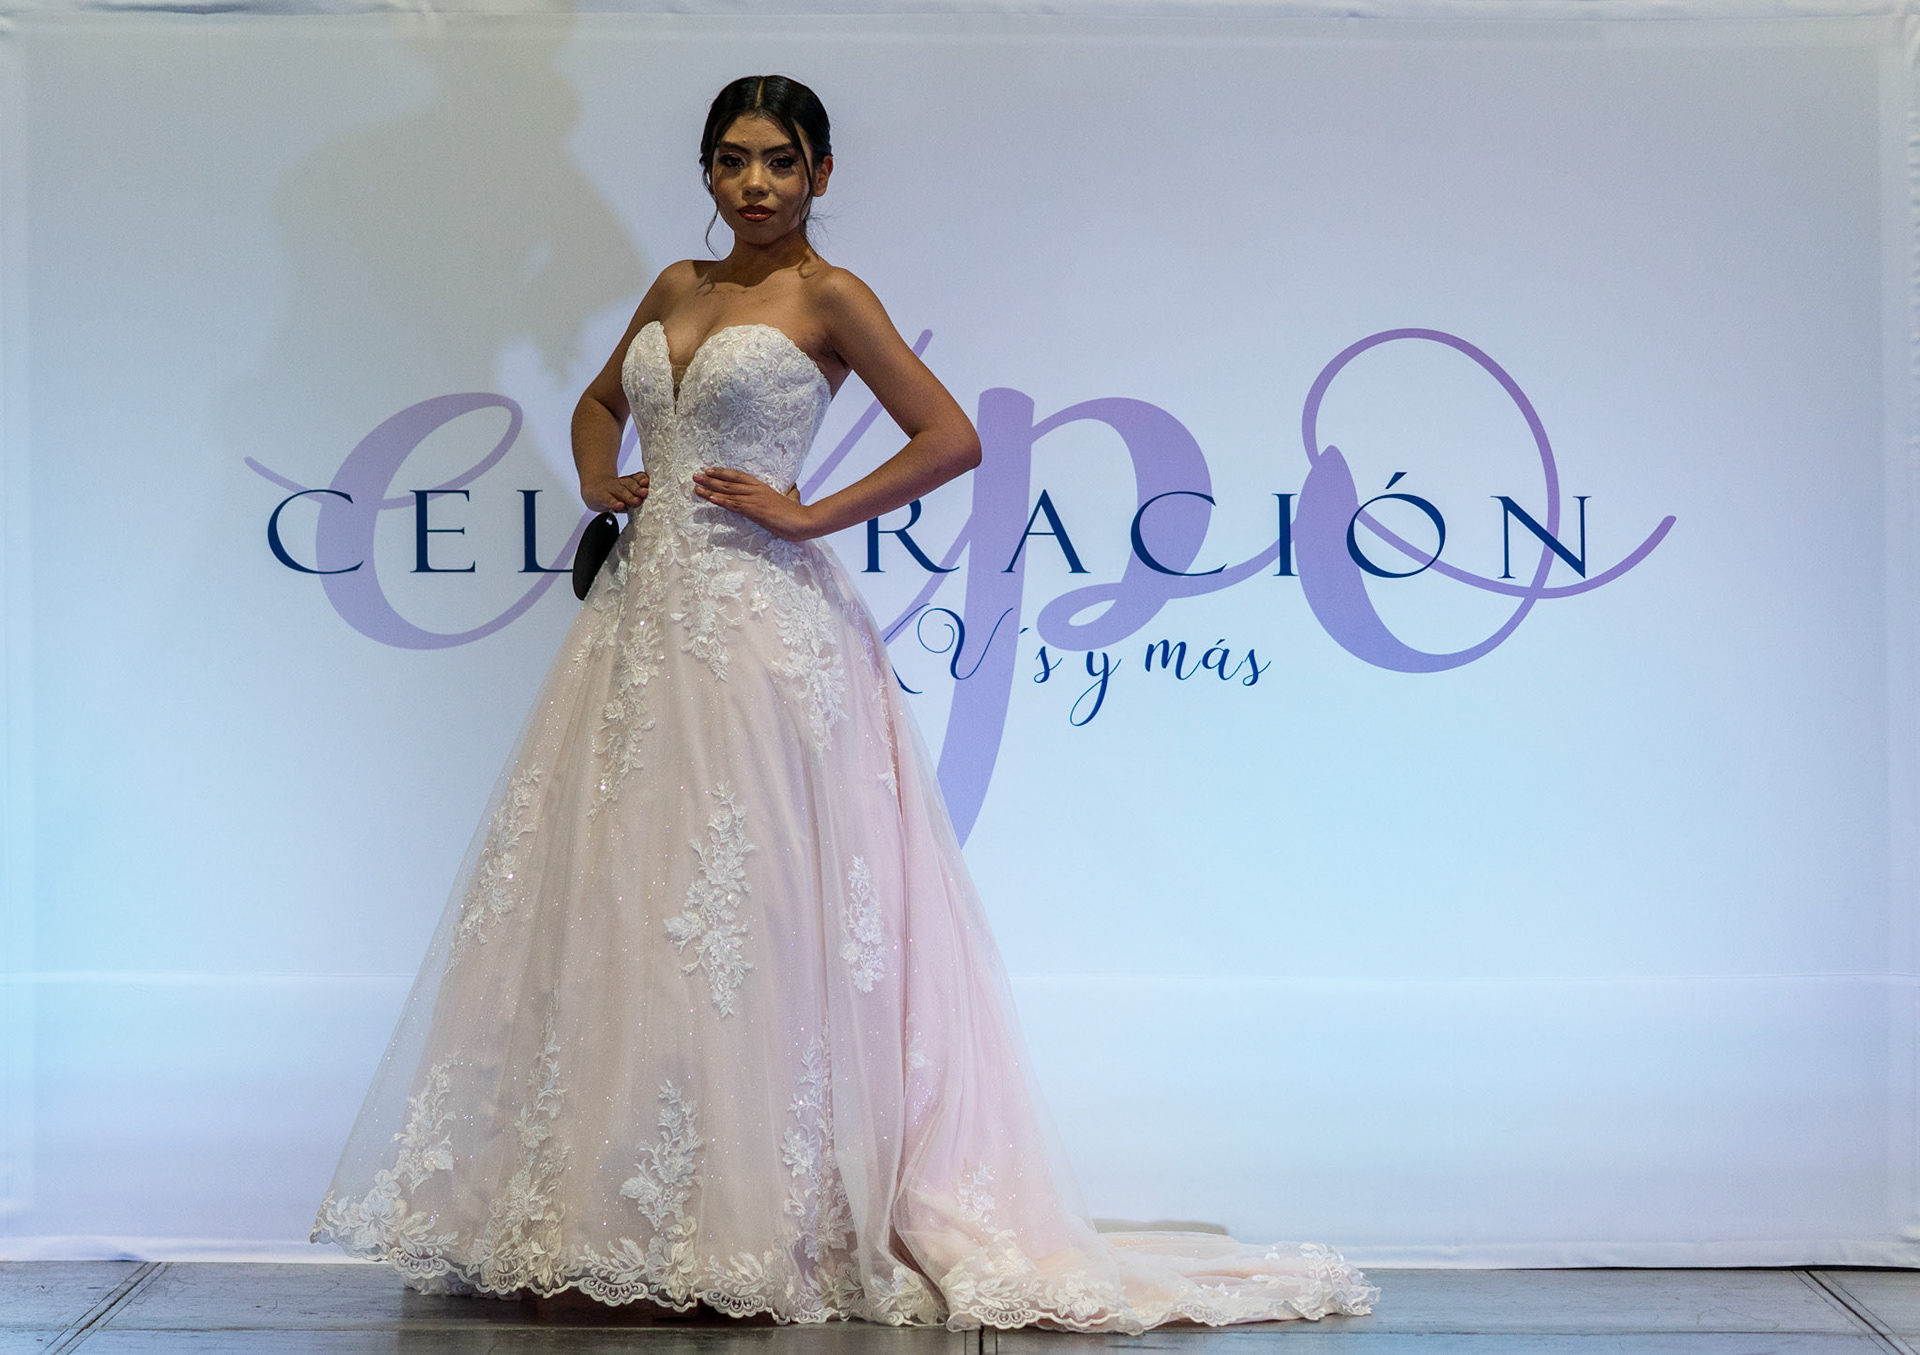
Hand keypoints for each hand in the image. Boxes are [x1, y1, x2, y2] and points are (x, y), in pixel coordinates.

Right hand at [582, 471, 647, 513]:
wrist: (592, 487)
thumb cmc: (613, 492)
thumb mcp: (625, 492)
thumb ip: (636, 495)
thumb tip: (645, 501)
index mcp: (628, 481)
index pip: (636, 478)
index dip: (642, 479)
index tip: (646, 482)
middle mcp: (620, 484)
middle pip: (630, 484)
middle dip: (638, 489)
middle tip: (645, 492)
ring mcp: (610, 489)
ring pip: (621, 491)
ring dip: (629, 496)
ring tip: (636, 501)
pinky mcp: (601, 497)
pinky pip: (608, 500)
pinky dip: (614, 503)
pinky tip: (620, 506)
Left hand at [692, 468, 817, 540]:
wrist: (803, 521)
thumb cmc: (798, 512)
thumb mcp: (793, 499)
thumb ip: (790, 494)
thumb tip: (793, 490)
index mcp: (763, 487)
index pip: (739, 477)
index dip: (723, 473)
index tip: (709, 470)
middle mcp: (756, 491)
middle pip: (729, 483)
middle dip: (710, 479)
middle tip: (695, 476)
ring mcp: (754, 500)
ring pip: (728, 493)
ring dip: (710, 489)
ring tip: (696, 486)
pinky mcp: (754, 511)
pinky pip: (734, 505)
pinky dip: (721, 501)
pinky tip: (710, 498)